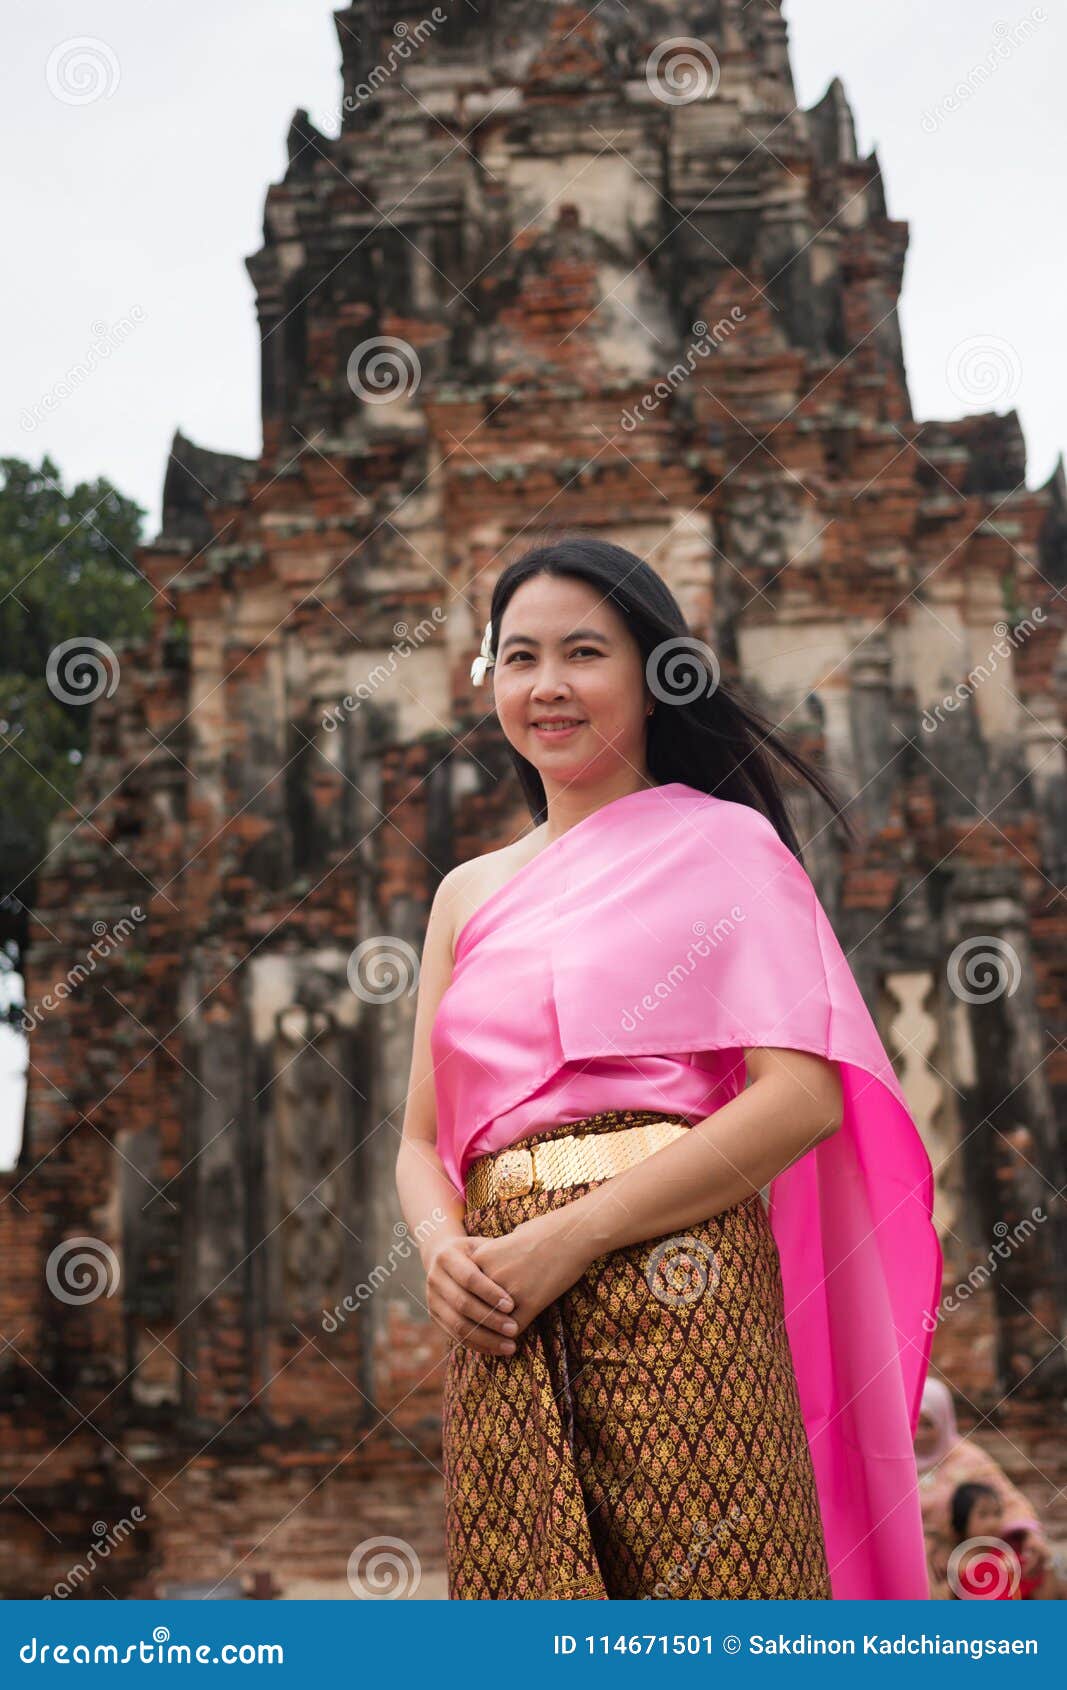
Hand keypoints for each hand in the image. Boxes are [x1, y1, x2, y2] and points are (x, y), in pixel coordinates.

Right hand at [423, 1234, 519, 1357]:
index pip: (469, 1278)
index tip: (512, 1305)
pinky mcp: (434, 1316)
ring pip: (458, 1325)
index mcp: (447, 1257)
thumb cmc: (476, 1251)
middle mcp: (435, 1278)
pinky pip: (456, 1336)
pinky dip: (478, 1345)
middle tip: (514, 1329)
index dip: (490, 1293)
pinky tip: (498, 1350)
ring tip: (510, 1346)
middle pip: (462, 1304)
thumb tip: (524, 1269)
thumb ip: (496, 1257)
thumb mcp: (483, 1246)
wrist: (443, 1255)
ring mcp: (431, 1299)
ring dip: (485, 1338)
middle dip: (490, 1319)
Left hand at [467, 1209, 591, 1336]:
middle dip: (476, 1323)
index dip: (467, 1304)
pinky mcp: (530, 1303)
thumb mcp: (506, 1240)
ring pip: (491, 1323)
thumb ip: (491, 1258)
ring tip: (498, 1342)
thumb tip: (485, 1272)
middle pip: (473, 1309)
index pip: (464, 1290)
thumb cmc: (541, 1231)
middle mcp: (490, 1276)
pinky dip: (511, 1336)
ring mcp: (510, 1291)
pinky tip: (513, 1340)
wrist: (570, 1234)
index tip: (470, 1313)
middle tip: (480, 1332)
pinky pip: (514, 1328)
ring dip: (492, 1336)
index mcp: (480, 1258)